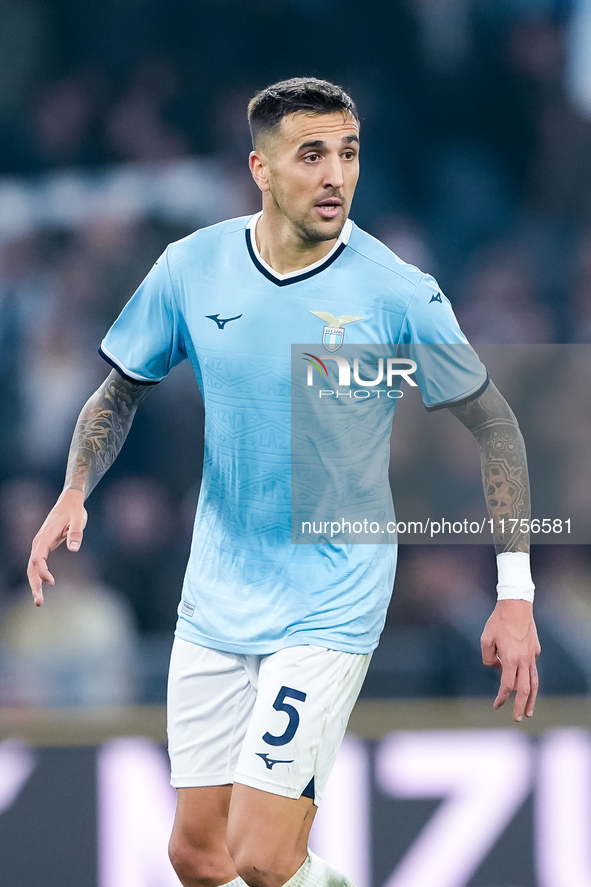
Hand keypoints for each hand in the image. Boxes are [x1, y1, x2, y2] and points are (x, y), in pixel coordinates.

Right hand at [27, 489, 87, 606]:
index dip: (42, 571)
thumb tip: (74, 549)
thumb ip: (76, 534)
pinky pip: (36, 564)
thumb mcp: (78, 520)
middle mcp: (39, 541)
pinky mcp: (43, 547)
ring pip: (32, 567)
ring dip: (34, 584)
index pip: (38, 557)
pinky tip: (42, 587)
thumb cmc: (74, 511)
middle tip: (39, 603)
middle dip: (34, 585)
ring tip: (39, 602)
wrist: (69, 501)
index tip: (51, 582)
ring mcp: (39, 544)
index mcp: (46, 536)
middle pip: (31, 566)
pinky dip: (37, 576)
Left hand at [481, 599, 540, 721]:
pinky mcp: (535, 650)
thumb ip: (488, 658)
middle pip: (525, 690)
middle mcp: (524, 660)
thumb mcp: (485, 639)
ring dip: (531, 699)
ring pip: (534, 682)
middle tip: (517, 718)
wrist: (516, 606)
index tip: (496, 705)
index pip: (507, 686)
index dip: (502, 698)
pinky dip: (528, 676)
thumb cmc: (497, 622)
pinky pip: (531, 667)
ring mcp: (531, 656)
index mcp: (511, 659)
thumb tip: (496, 667)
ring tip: (528, 711)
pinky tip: (523, 679)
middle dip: (520, 706)